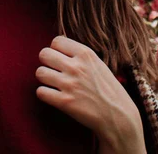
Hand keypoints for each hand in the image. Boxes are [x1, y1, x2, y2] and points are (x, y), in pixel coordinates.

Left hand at [35, 35, 145, 151]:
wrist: (118, 116)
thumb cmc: (108, 90)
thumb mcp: (98, 64)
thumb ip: (80, 56)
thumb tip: (59, 47)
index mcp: (86, 54)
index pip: (56, 41)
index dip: (56, 50)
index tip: (61, 58)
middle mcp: (76, 67)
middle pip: (44, 54)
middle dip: (47, 62)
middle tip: (54, 70)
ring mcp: (69, 84)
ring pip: (40, 72)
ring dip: (44, 78)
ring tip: (53, 83)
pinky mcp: (64, 102)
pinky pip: (40, 92)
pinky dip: (44, 94)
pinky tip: (53, 96)